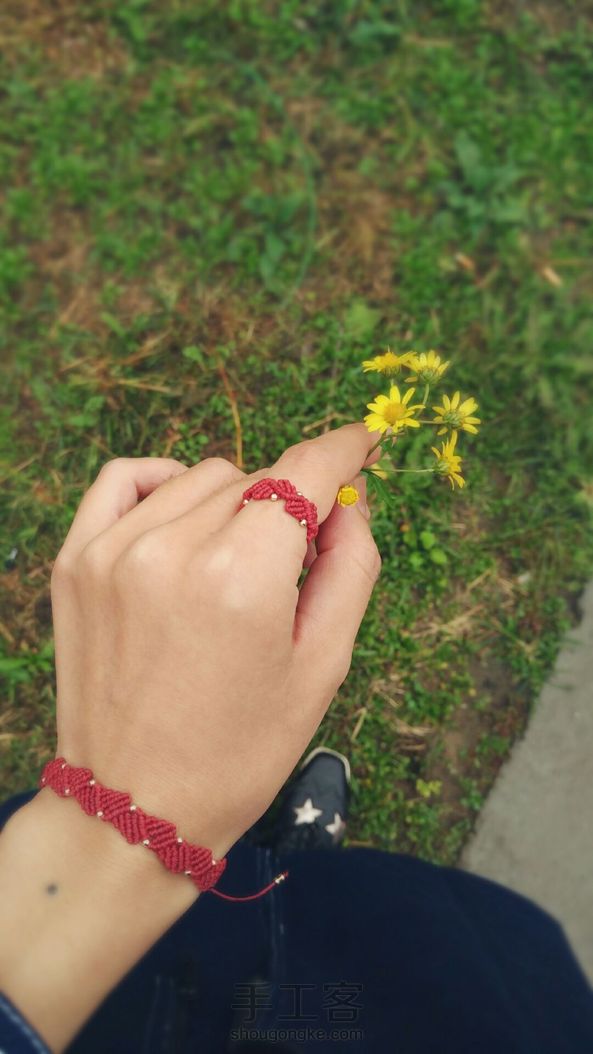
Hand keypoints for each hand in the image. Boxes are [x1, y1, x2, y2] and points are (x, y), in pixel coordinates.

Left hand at [0, 424, 381, 1052]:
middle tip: (293, 563)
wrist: (135, 808)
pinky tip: (183, 520)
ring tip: (235, 564)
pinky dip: (164, 483)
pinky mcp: (75, 560)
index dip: (345, 449)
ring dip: (232, 505)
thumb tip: (351, 501)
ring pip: (200, 479)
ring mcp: (113, 550)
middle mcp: (172, 549)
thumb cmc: (241, 750)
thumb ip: (352, 568)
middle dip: (288, 508)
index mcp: (242, 579)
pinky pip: (125, 479)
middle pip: (257, 479)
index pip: (304, 472)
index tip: (365, 444)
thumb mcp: (323, 668)